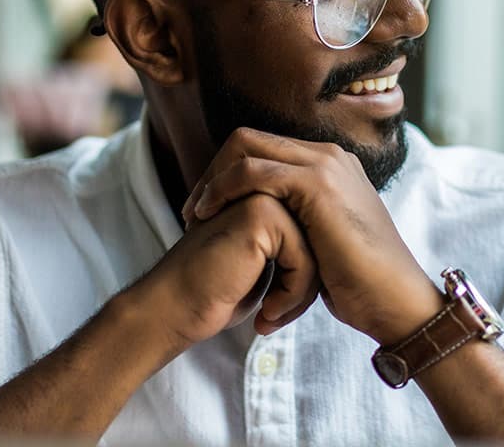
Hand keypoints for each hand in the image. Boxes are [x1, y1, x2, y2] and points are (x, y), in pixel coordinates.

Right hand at [135, 193, 319, 350]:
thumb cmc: (217, 293)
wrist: (175, 308)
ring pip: (315, 250)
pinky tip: (265, 313)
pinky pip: (304, 258)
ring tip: (269, 316)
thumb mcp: (263, 265)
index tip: (274, 307)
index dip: (301, 280)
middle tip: (273, 314)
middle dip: (305, 284)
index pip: (314, 236)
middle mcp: (266, 188)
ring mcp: (262, 195)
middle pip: (319, 240)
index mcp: (267, 194)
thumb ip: (290, 246)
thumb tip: (328, 255)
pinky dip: (292, 294)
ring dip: (298, 294)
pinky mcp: (261, 213)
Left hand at [182, 127, 443, 345]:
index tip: (206, 209)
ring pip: (246, 147)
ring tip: (195, 215)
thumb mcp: (322, 240)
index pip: (263, 147)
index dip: (227, 173)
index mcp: (329, 164)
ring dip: (212, 179)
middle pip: (249, 139)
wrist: (396, 301)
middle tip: (193, 210)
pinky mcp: (317, 184)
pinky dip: (223, 189)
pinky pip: (253, 171)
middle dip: (213, 170)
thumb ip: (299, 220)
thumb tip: (266, 226)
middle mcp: (327, 155)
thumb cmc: (359, 284)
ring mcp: (324, 164)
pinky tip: (209, 216)